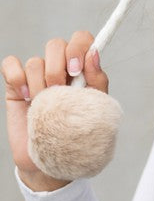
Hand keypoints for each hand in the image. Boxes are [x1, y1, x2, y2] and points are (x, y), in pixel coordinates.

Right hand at [1, 31, 108, 191]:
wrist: (51, 161)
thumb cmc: (77, 133)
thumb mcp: (95, 108)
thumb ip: (97, 79)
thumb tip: (94, 53)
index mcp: (82, 69)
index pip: (81, 39)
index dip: (77, 47)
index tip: (76, 70)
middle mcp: (59, 68)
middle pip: (55, 44)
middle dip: (57, 68)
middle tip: (59, 91)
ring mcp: (36, 76)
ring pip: (35, 61)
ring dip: (39, 85)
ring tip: (44, 105)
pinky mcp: (16, 86)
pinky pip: (11, 64)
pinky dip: (17, 78)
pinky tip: (26, 98)